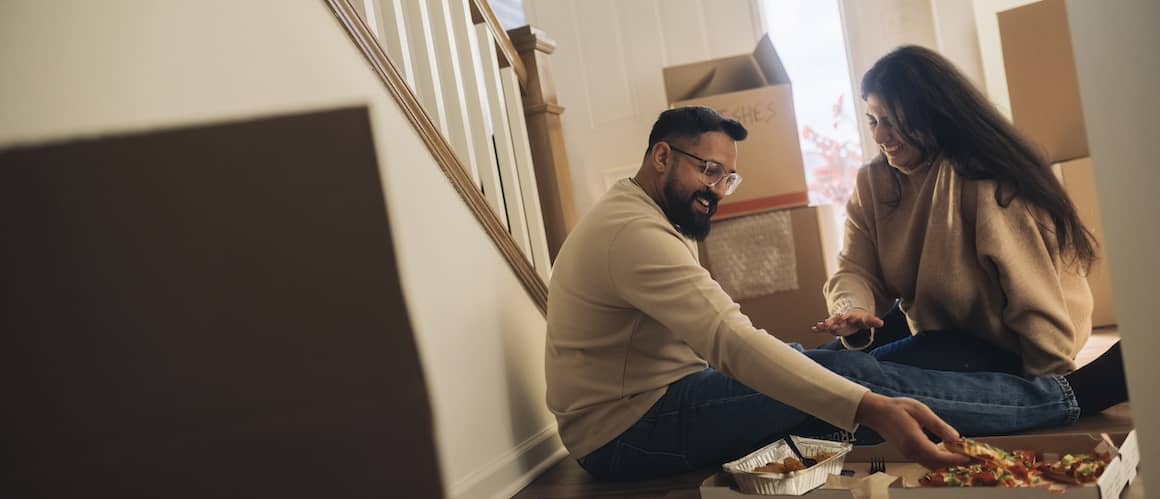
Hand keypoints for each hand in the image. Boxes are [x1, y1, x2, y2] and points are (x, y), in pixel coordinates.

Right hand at [811, 308, 883, 336]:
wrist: (852, 315)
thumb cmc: (860, 319)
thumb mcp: (867, 320)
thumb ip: (873, 321)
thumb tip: (881, 323)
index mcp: (851, 315)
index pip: (849, 316)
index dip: (847, 317)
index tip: (844, 318)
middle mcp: (841, 317)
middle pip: (837, 319)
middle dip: (832, 322)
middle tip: (827, 324)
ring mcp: (836, 321)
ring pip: (829, 322)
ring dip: (824, 324)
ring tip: (818, 326)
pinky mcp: (832, 326)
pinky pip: (824, 327)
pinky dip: (819, 328)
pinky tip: (813, 329)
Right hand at [854, 393, 970, 469]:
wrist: (876, 412)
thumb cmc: (896, 408)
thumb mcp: (920, 410)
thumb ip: (939, 426)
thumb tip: (956, 438)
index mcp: (913, 440)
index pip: (939, 456)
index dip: (956, 459)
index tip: (971, 457)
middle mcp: (911, 452)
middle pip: (938, 465)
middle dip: (958, 463)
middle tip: (976, 459)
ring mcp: (909, 454)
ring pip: (934, 465)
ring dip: (950, 463)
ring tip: (967, 455)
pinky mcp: (909, 453)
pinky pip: (928, 461)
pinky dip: (942, 460)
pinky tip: (950, 452)